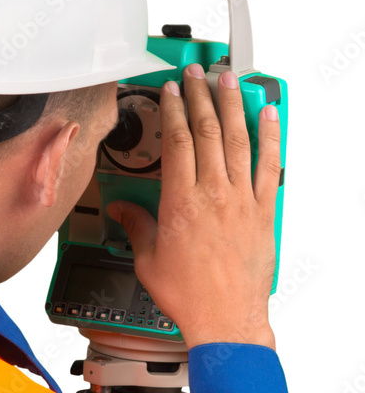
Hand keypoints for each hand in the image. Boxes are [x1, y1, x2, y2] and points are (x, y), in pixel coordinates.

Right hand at [106, 63, 281, 349]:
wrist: (226, 318)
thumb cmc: (189, 295)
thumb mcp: (149, 260)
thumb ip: (137, 227)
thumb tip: (123, 212)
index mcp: (181, 204)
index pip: (178, 143)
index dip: (174, 111)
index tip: (171, 92)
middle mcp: (214, 195)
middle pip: (208, 132)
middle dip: (200, 96)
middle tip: (196, 74)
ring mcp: (243, 200)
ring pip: (238, 140)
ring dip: (232, 105)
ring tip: (228, 80)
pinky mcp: (264, 211)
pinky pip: (269, 165)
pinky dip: (270, 137)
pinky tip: (268, 115)